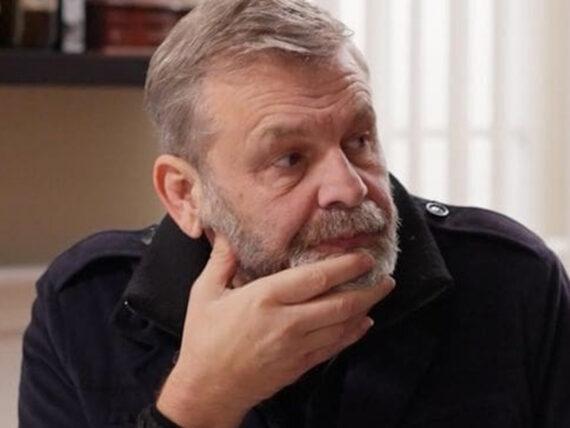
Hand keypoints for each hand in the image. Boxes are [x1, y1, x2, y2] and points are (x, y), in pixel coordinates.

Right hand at [157, 233, 394, 426]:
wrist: (208, 389)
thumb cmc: (204, 339)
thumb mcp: (204, 294)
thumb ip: (221, 262)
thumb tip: (228, 236)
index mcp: (265, 298)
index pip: (316, 278)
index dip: (345, 266)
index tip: (364, 257)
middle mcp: (287, 322)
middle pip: (339, 303)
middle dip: (368, 289)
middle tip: (386, 276)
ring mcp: (297, 346)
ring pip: (342, 325)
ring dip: (366, 309)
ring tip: (380, 294)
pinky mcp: (300, 365)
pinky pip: (334, 347)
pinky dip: (353, 334)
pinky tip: (364, 324)